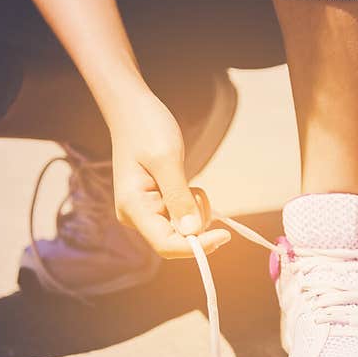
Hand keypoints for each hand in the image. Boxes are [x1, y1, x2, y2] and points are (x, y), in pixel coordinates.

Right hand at [109, 89, 229, 258]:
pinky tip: (187, 184)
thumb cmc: (145, 127)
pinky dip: (193, 205)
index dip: (196, 246)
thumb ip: (179, 197)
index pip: (166, 245)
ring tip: (190, 183)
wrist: (132, 110)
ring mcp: (146, 212)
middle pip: (176, 240)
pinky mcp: (156, 206)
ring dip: (196, 212)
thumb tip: (192, 232)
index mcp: (133, 208)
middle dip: (197, 223)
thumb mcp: (167, 159)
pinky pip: (182, 218)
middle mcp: (137, 216)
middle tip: (198, 190)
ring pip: (182, 230)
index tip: (224, 235)